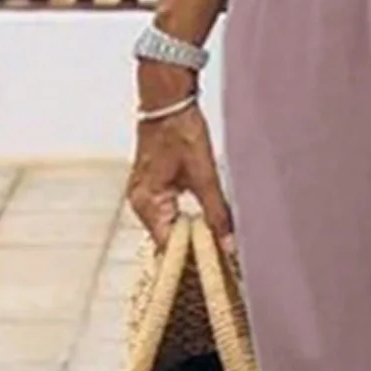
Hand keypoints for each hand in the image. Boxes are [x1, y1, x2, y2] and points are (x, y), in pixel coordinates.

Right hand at [127, 99, 235, 252]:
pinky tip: (207, 228)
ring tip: (218, 249)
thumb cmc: (181, 132)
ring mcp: (145, 196)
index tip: (217, 269)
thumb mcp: (205, 176)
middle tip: (223, 262)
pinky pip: (170, 214)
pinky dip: (187, 222)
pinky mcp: (154, 187)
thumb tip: (229, 245)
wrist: (169, 101)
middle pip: (168, 239)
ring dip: (192, 236)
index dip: (193, 258)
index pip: (169, 245)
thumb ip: (217, 214)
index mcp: (148, 203)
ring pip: (170, 227)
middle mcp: (141, 203)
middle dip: (194, 250)